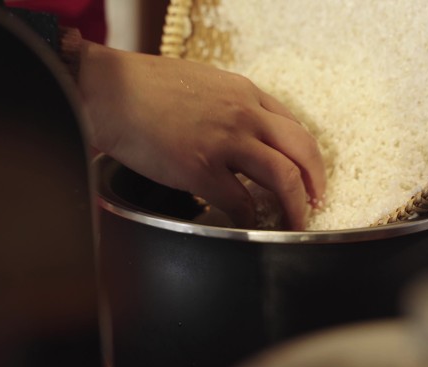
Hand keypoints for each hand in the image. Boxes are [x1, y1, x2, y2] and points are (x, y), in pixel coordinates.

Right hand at [77, 41, 325, 229]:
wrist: (110, 91)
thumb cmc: (147, 87)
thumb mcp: (205, 82)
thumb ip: (232, 105)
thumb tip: (246, 133)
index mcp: (245, 94)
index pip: (294, 127)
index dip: (309, 157)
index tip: (311, 176)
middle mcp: (243, 115)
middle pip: (301, 151)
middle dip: (316, 183)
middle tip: (317, 203)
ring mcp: (224, 142)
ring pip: (282, 178)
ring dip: (295, 206)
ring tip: (295, 223)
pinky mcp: (199, 169)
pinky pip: (240, 202)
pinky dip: (249, 218)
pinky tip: (247, 223)